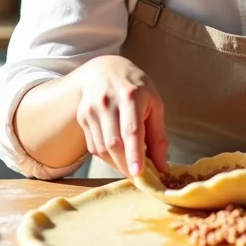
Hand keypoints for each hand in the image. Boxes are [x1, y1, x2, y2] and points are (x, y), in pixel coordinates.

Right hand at [75, 55, 167, 178]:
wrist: (105, 69)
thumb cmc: (136, 87)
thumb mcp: (154, 104)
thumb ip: (159, 136)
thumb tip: (162, 167)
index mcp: (131, 95)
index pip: (132, 129)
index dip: (135, 153)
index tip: (138, 173)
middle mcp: (108, 101)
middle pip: (114, 143)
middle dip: (126, 165)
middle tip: (139, 177)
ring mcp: (92, 109)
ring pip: (102, 148)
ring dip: (117, 164)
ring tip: (130, 165)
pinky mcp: (82, 117)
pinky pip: (93, 146)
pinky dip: (106, 157)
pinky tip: (117, 155)